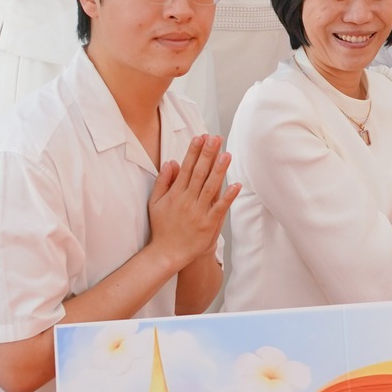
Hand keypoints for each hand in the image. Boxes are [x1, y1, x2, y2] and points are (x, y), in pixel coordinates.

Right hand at [147, 136, 237, 269]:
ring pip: (210, 187)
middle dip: (208, 154)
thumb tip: (171, 162)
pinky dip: (228, 196)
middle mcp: (187, 201)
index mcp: (175, 194)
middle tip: (216, 138)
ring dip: (219, 170)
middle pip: (199, 173)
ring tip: (226, 154)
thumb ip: (163, 182)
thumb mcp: (155, 203)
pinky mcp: (208, 224)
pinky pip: (219, 208)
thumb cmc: (162, 227)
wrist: (167, 253)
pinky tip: (236, 185)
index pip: (186, 168)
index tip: (200, 137)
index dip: (194, 152)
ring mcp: (198, 212)